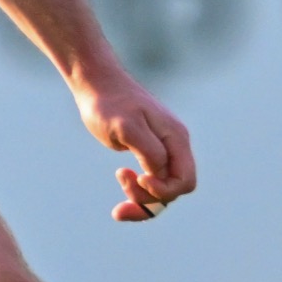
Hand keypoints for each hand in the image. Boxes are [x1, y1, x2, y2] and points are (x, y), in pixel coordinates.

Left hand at [73, 69, 196, 221]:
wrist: (97, 84)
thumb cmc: (109, 103)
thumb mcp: (127, 126)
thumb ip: (149, 150)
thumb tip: (160, 173)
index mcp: (176, 138)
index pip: (184, 181)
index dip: (163, 190)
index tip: (138, 178)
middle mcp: (175, 145)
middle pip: (174, 189)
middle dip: (149, 198)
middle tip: (122, 181)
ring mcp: (164, 149)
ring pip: (162, 189)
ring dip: (140, 196)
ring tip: (119, 176)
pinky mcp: (149, 151)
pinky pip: (152, 181)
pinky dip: (137, 190)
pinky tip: (122, 179)